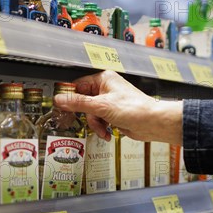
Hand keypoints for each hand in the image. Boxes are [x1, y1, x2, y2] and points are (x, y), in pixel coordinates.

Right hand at [53, 71, 182, 144]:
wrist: (152, 123)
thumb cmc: (134, 108)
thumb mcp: (100, 106)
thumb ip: (78, 103)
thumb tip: (60, 99)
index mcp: (103, 79)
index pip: (78, 86)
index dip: (70, 97)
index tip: (62, 107)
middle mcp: (106, 88)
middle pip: (84, 102)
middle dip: (87, 115)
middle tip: (87, 120)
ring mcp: (110, 102)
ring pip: (91, 114)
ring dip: (95, 124)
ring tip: (102, 128)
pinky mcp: (113, 114)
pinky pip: (99, 120)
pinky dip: (101, 128)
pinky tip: (107, 132)